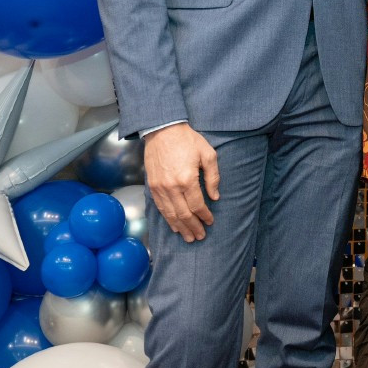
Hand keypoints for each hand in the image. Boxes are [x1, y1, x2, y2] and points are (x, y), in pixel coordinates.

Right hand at [144, 122, 219, 242]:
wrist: (162, 130)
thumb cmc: (188, 140)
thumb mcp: (208, 154)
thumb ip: (213, 177)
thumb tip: (215, 197)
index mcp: (187, 179)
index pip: (197, 205)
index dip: (205, 216)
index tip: (210, 222)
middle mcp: (171, 187)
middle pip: (183, 214)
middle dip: (193, 227)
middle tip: (200, 237)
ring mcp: (160, 188)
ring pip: (170, 214)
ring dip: (180, 227)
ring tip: (188, 237)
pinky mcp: (152, 186)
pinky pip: (160, 208)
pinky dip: (168, 219)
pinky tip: (174, 226)